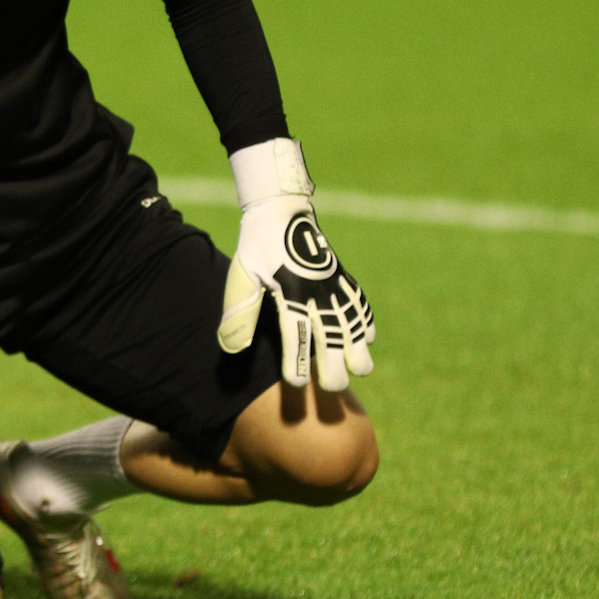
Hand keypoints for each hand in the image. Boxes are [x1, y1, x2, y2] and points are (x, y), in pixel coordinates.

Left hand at [217, 138, 373, 390]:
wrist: (280, 210)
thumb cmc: (256, 247)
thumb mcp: (242, 276)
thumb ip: (239, 313)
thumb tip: (231, 350)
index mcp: (288, 291)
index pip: (296, 334)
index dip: (298, 362)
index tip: (298, 384)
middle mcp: (315, 290)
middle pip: (331, 334)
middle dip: (334, 364)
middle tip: (334, 388)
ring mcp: (331, 282)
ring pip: (352, 320)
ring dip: (358, 346)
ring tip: (361, 370)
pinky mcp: (340, 275)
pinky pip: (358, 301)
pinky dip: (365, 320)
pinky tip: (367, 338)